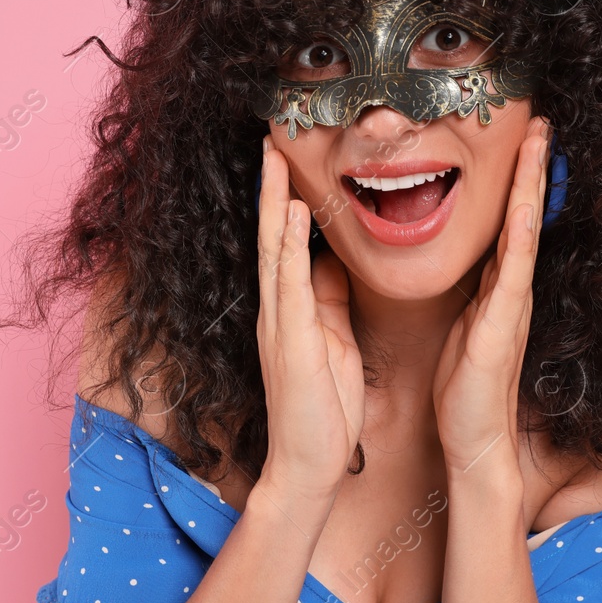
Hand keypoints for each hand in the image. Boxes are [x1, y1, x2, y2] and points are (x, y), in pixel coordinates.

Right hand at [255, 135, 366, 503]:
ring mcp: (279, 322)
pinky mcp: (290, 339)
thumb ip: (328, 300)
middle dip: (270, 186)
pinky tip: (289, 212)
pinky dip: (286, 244)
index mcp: (290, 309)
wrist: (309, 464)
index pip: (284, 243)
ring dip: (272, 201)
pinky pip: (287, 282)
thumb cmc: (324, 408)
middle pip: (269, 235)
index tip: (287, 158)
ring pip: (272, 249)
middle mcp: (277, 309)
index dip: (283, 199)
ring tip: (274, 157)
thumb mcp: (331, 341)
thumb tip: (332, 262)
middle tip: (270, 138)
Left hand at [433, 116, 549, 474]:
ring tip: (540, 140)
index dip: (518, 178)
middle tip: (541, 119)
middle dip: (533, 166)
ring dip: (532, 185)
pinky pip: (513, 273)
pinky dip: (520, 236)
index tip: (523, 136)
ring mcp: (511, 306)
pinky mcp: (500, 328)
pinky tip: (524, 206)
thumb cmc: (465, 387)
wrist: (472, 440)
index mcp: (499, 288)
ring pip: (524, 231)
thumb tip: (466, 261)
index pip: (510, 221)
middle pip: (526, 214)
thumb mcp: (463, 324)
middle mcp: (512, 289)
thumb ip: (470, 292)